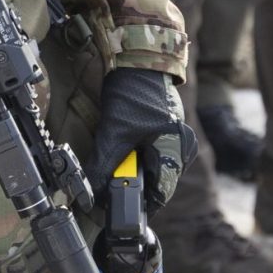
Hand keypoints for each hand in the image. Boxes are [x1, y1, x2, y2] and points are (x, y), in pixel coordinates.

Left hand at [92, 67, 186, 213]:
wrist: (139, 60)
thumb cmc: (133, 92)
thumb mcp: (113, 133)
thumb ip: (102, 166)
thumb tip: (90, 193)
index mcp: (176, 151)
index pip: (159, 193)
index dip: (136, 205)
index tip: (115, 211)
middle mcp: (182, 149)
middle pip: (156, 183)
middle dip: (131, 188)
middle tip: (107, 191)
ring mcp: (176, 141)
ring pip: (152, 170)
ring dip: (132, 173)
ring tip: (113, 169)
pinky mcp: (167, 133)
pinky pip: (152, 156)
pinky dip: (135, 160)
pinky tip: (120, 155)